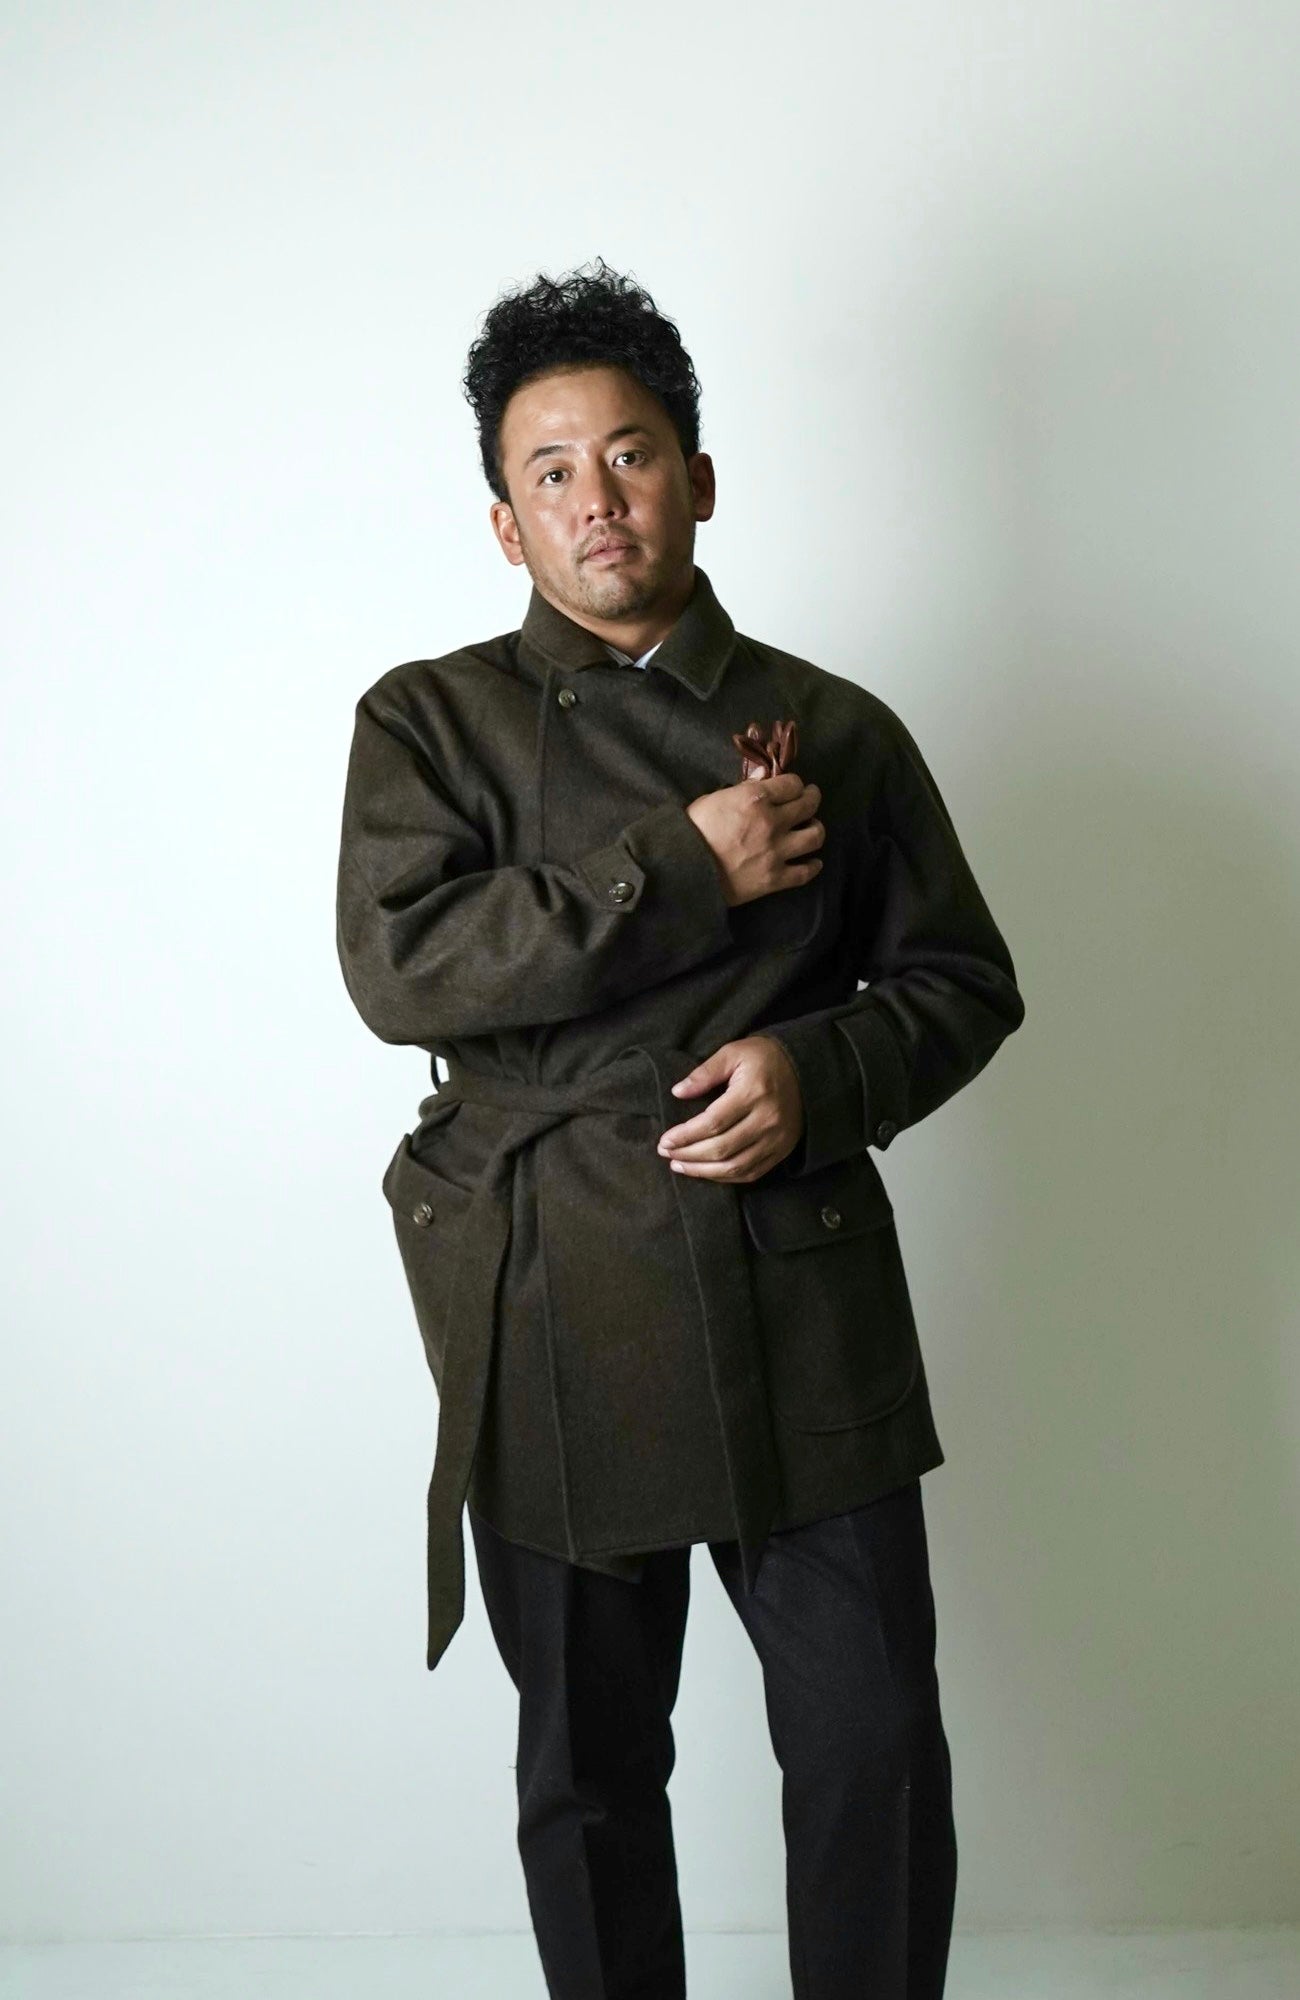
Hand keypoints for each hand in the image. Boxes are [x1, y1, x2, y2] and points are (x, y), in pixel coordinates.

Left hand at [656, 1035, 803, 1181]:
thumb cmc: (764, 1058)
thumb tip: (678, 1092)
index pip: (713, 1123)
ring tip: (679, 1165)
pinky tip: (706, 1172)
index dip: (685, 1136)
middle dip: (688, 1154)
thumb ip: (705, 1072)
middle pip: (721, 1148)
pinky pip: (751, 1173)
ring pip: (735, 1166)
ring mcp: (777, 1139)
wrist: (806, 1069)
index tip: (665, 1140)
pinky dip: (726, 1177)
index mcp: (753, 1093)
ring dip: (703, 1172)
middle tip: (666, 1153)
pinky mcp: (782, 1150)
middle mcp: (767, 1119)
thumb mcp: (733, 1052)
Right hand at [684, 773, 823, 907]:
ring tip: (811, 828)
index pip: (792, 784)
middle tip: (810, 798)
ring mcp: (777, 851)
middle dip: (812, 798)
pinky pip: (805, 872)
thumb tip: (765, 775)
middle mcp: (772, 822)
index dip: (794, 784)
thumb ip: (745, 788)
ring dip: (816, 829)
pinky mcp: (775, 878)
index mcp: (756, 798)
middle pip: (809, 805)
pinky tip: (814, 862)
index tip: (793, 787)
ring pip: (815, 836)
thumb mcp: (714, 799)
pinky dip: (813, 866)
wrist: (684, 869)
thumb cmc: (693, 830)